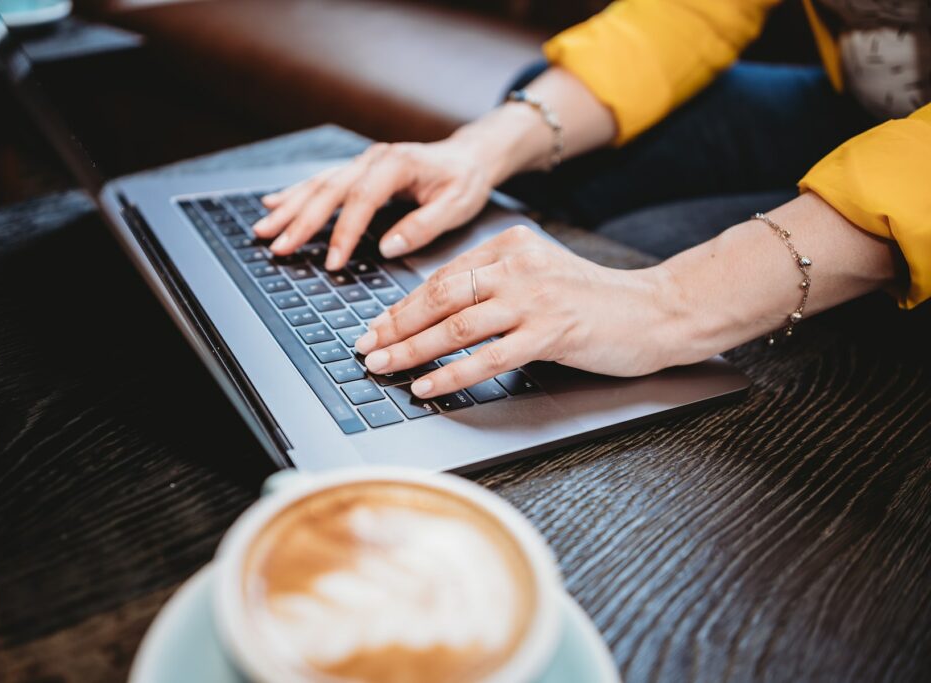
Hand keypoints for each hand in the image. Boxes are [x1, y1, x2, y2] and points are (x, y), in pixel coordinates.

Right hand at [253, 140, 493, 270]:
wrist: (469, 157)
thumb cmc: (465, 181)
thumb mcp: (456, 206)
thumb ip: (423, 226)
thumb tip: (388, 247)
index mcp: (397, 164)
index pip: (362, 200)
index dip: (344, 233)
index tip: (332, 263)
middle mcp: (374, 158)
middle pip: (329, 190)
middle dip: (300, 221)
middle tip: (277, 246)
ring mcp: (363, 162)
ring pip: (318, 184)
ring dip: (289, 207)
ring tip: (263, 228)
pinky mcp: (359, 170)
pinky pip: (322, 181)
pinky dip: (296, 193)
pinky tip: (273, 202)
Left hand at [353, 226, 685, 398]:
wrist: (655, 312)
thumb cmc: (595, 301)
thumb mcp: (539, 276)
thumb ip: (495, 284)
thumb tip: (438, 313)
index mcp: (510, 247)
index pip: (442, 276)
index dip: (404, 305)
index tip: (378, 325)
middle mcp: (518, 266)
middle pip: (440, 297)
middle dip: (395, 325)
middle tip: (365, 346)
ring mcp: (534, 298)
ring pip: (456, 325)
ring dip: (412, 349)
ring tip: (382, 365)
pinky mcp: (550, 332)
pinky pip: (487, 357)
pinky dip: (451, 374)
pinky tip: (426, 386)